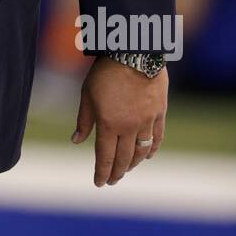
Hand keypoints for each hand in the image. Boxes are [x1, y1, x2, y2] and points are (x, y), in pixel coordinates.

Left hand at [71, 57, 167, 185]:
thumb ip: (84, 121)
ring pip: (141, 151)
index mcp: (108, 124)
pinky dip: (152, 149)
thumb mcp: (87, 94)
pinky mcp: (159, 113)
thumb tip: (76, 141)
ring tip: (127, 169)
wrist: (134, 52)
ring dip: (133, 164)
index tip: (99, 183)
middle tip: (112, 181)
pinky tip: (147, 156)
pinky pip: (157, 137)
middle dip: (117, 172)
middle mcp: (129, 127)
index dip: (102, 172)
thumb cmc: (106, 71)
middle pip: (124, 158)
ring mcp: (146, 121)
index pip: (105, 156)